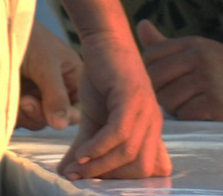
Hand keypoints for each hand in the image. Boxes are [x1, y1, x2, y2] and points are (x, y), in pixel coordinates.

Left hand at [18, 22, 81, 130]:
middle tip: (26, 101)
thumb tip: (61, 126)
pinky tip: (5, 96)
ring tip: (16, 96)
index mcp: (72, 79)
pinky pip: (16, 118)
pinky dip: (11, 112)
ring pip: (34, 121)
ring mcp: (34, 96)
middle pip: (53, 120)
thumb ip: (56, 96)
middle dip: (39, 113)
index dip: (66, 117)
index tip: (52, 114)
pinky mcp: (14, 99)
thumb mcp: (46, 64)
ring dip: (24, 113)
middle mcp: (55, 91)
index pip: (76, 110)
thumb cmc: (28, 38)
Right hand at [58, 26, 170, 179]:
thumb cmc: (101, 77)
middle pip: (141, 168)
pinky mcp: (133, 97)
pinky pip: (118, 132)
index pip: (146, 169)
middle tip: (82, 178)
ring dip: (99, 165)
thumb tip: (68, 173)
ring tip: (76, 169)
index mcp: (151, 129)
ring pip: (128, 152)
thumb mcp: (92, 118)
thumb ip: (86, 146)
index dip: (121, 180)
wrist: (103, 39)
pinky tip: (82, 152)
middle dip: (110, 178)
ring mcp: (147, 110)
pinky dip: (99, 147)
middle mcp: (154, 122)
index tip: (94, 181)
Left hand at [136, 20, 222, 124]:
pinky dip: (189, 117)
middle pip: (155, 79)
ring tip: (190, 104)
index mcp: (194, 44)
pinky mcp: (217, 102)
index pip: (150, 55)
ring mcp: (209, 80)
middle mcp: (200, 58)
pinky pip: (185, 114)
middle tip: (175, 97)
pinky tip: (201, 112)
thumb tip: (141, 24)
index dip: (148, 72)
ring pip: (168, 99)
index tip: (161, 81)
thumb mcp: (199, 51)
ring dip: (175, 107)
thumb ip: (167, 44)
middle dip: (160, 92)